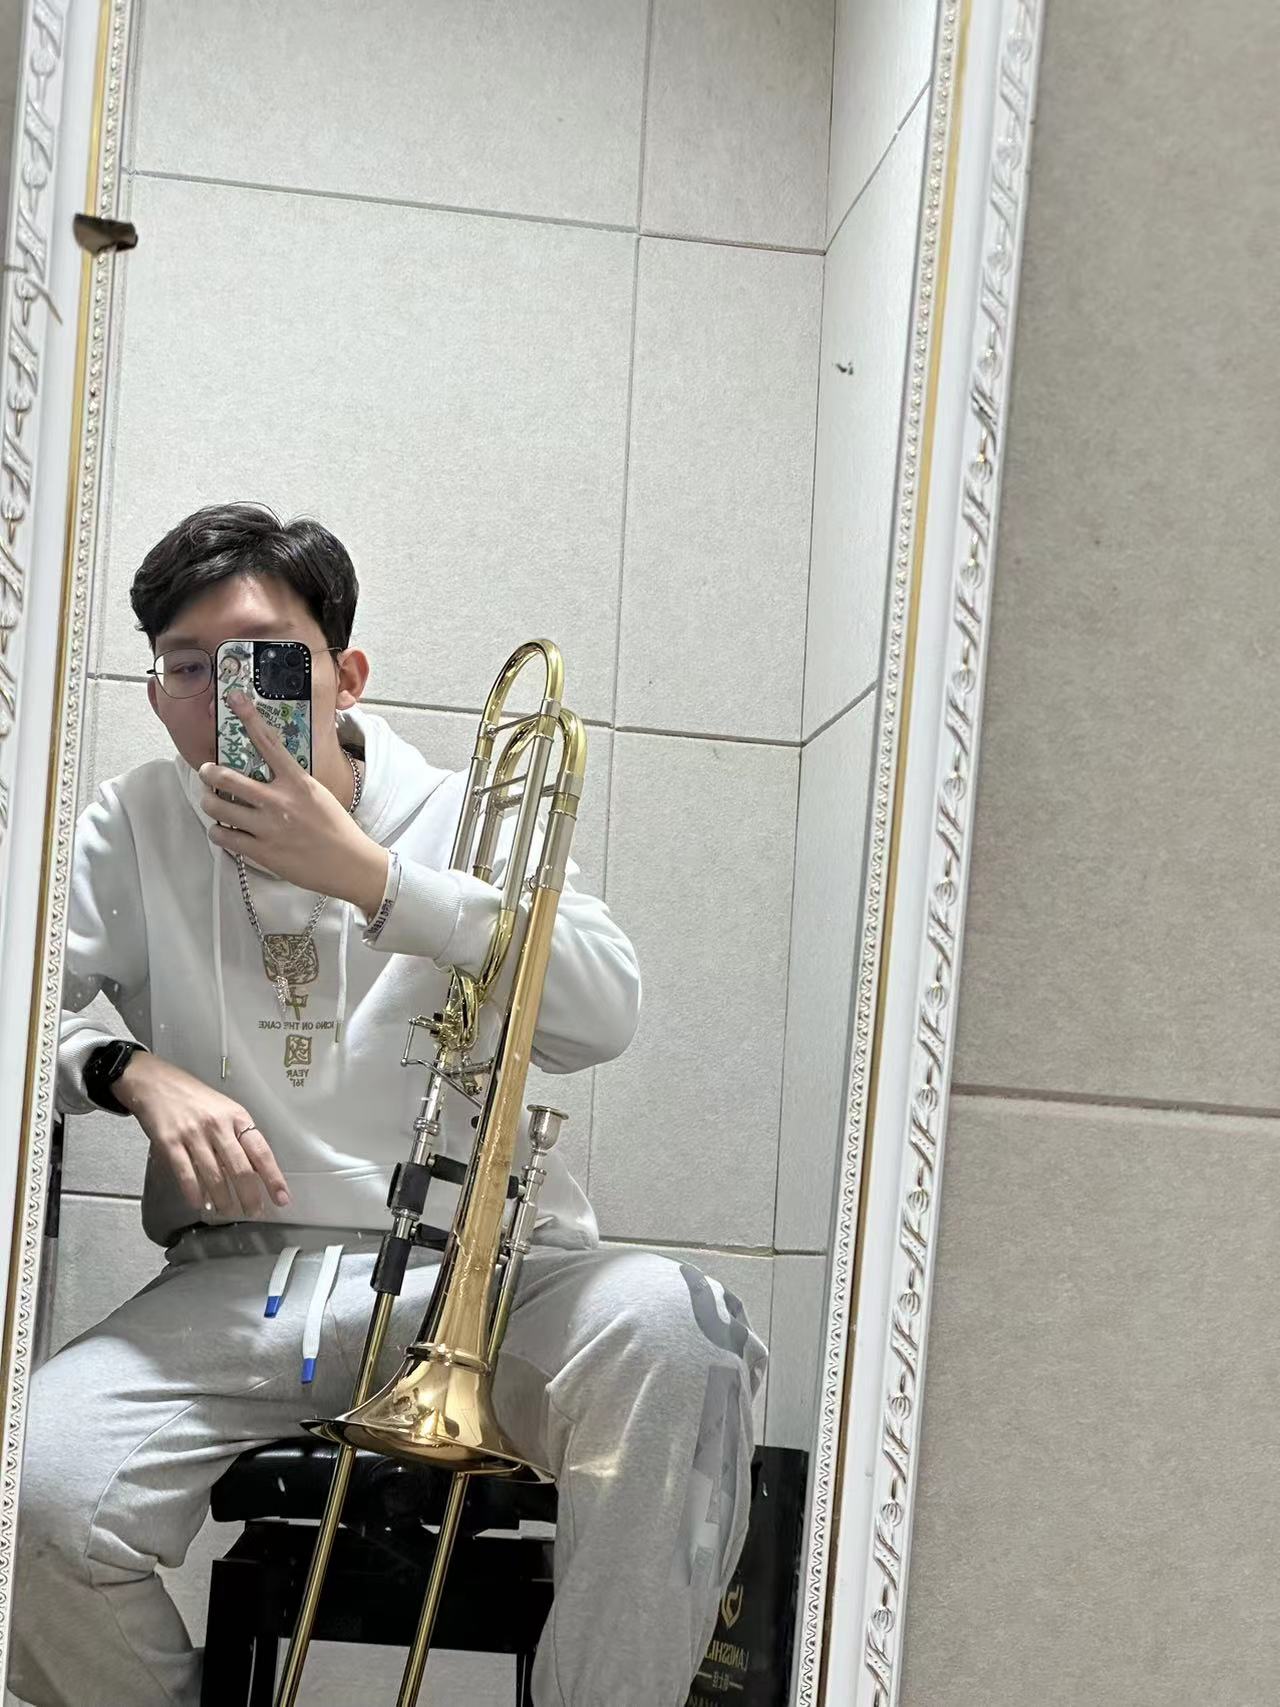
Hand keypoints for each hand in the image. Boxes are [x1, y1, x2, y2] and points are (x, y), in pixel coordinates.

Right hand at [116, 1051, 290, 1218]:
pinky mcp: (169, 1143)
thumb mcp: (225, 1110)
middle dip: (250, 1196)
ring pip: (214, 1176)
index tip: (281, 1197)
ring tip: (228, 1211)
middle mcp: (218, 1126)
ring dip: (223, 1199)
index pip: (261, 1152)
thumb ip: (238, 1137)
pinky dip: (194, 1193)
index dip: (273, 1177)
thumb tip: (254, 1171)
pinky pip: (186, 1174)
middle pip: (240, 1168)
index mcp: (237, 1117)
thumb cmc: (196, 1099)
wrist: (157, 1084)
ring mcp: (193, 1135)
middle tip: (254, 1211)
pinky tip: (200, 1204)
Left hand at [198, 690, 387, 913]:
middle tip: (207, 772)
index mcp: (297, 782)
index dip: (249, 718)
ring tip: (213, 803)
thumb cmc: (336, 829)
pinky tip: (224, 831)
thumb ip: (292, 782)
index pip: (269, 743)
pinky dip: (218, 832)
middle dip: (209, 773)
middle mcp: (279, 801)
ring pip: (217, 807)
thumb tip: (269, 773)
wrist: (349, 864)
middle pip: (228, 777)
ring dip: (209, 802)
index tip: (234, 699)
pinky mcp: (261, 852)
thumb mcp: (317, 795)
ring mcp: (268, 827)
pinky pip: (222, 836)